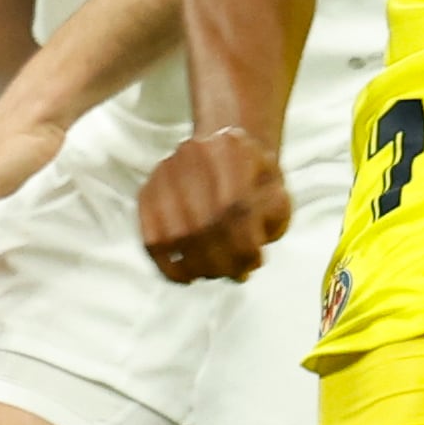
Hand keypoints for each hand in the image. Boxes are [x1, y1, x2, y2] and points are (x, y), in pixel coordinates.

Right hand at [138, 128, 292, 284]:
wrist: (224, 154)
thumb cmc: (254, 181)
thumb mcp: (276, 190)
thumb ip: (274, 215)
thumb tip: (249, 252)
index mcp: (234, 148)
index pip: (236, 206)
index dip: (244, 244)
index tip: (253, 263)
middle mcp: (195, 153)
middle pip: (204, 222)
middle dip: (222, 260)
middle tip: (236, 274)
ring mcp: (166, 172)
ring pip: (176, 235)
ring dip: (198, 266)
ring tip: (215, 274)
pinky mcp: (147, 192)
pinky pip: (152, 239)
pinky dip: (168, 266)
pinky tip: (187, 276)